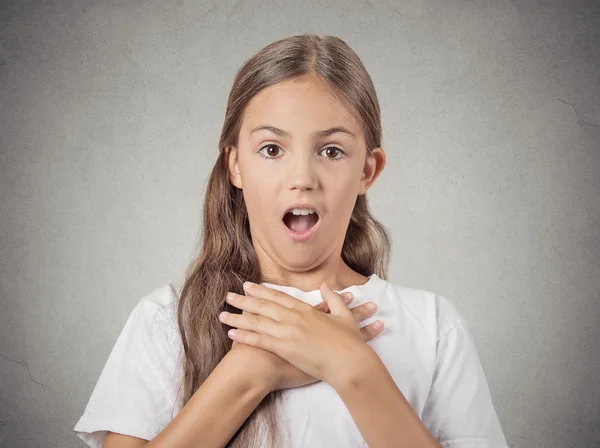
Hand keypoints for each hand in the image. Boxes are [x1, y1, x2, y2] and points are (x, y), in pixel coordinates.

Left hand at [220, 282, 383, 386]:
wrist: (350, 362)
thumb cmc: (349, 342)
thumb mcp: (344, 315)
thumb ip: (333, 299)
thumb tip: (326, 286)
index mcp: (306, 310)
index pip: (279, 297)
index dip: (262, 291)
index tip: (248, 286)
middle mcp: (294, 318)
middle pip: (263, 306)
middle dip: (244, 300)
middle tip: (228, 295)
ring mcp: (288, 333)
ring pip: (257, 321)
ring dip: (238, 316)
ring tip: (222, 313)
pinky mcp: (285, 348)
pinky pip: (260, 340)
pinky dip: (245, 335)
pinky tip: (232, 333)